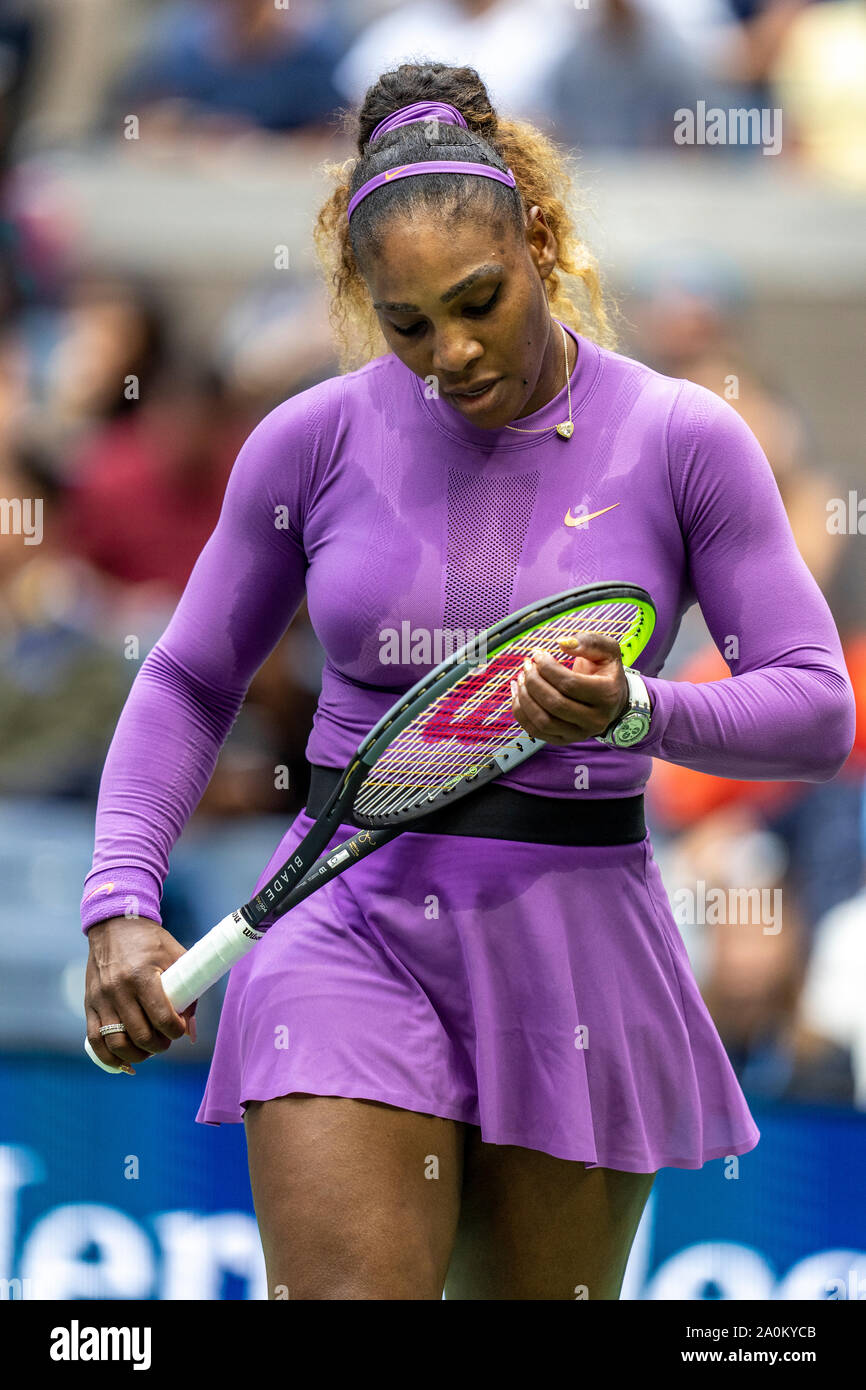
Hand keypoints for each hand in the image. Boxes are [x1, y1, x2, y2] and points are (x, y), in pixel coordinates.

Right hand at [85, 917, 196, 1074]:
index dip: (175, 1031)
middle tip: (165, 1041)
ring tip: (148, 1050)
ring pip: (117, 1043)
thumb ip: (189, 992)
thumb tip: (191, 1032)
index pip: (161, 1017)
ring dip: (136, 1055)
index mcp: (142, 976)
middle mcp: (119, 989)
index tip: (179, 1029)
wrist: (114, 926)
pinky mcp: (90, 1004)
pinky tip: (124, 1061)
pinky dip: (109, 1057)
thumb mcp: (176, 957)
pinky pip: (95, 1041)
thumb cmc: (151, 942)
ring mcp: (101, 999)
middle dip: (159, 1045)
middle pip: (140, 1035)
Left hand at [509, 631, 628, 744]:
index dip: (548, 668)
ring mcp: (579, 734)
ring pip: (543, 721)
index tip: (537, 654)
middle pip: (555, 704)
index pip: (570, 684)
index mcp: (608, 695)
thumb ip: (589, 641)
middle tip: (527, 665)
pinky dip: (520, 711)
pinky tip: (517, 692)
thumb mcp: (607, 650)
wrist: (611, 700)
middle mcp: (596, 720)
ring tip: (521, 678)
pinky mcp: (564, 740)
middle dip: (534, 682)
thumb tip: (562, 643)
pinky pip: (535, 731)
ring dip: (525, 697)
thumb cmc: (605, 672)